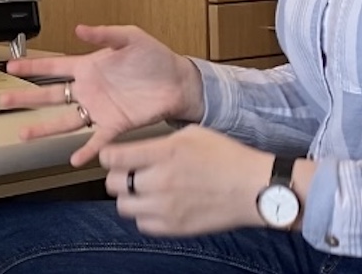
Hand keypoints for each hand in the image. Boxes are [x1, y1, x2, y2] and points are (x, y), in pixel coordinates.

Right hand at [0, 25, 205, 165]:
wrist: (179, 82)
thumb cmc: (156, 58)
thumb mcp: (130, 37)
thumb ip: (105, 34)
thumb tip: (81, 29)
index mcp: (89, 67)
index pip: (53, 66)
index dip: (32, 66)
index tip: (11, 66)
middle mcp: (89, 90)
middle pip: (50, 95)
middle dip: (25, 98)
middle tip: (4, 100)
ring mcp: (99, 109)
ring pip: (65, 121)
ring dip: (44, 129)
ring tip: (24, 135)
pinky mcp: (116, 125)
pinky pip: (96, 139)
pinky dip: (86, 150)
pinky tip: (75, 159)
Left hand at [100, 126, 272, 235]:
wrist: (253, 188)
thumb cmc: (227, 157)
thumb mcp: (192, 133)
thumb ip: (160, 140)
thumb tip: (137, 148)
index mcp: (164, 153)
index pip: (113, 157)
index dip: (108, 155)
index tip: (113, 155)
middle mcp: (160, 181)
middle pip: (113, 183)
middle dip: (118, 175)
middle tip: (130, 172)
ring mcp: (166, 207)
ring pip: (123, 206)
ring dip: (129, 197)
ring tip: (144, 190)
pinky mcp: (174, 227)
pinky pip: (142, 224)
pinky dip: (144, 215)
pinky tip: (157, 205)